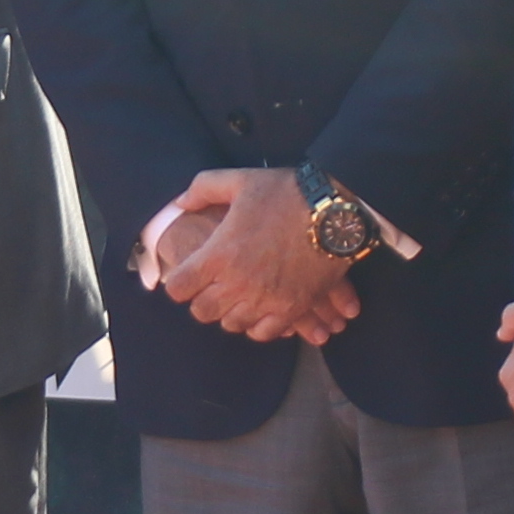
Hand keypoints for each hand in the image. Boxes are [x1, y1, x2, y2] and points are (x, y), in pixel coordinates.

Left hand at [157, 168, 359, 344]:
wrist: (335, 208)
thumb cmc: (285, 192)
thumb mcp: (240, 180)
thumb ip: (203, 189)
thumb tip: (182, 204)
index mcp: (219, 254)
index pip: (178, 288)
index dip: (179, 283)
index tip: (188, 276)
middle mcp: (238, 283)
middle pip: (202, 312)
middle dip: (203, 299)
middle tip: (213, 287)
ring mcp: (265, 299)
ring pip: (232, 324)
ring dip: (231, 311)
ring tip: (239, 297)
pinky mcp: (291, 309)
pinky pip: (264, 333)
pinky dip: (259, 324)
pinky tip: (261, 308)